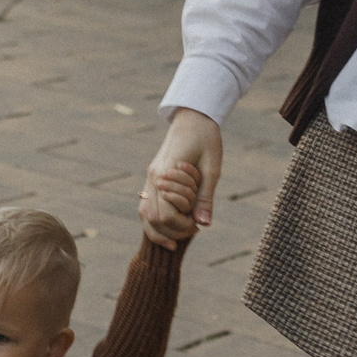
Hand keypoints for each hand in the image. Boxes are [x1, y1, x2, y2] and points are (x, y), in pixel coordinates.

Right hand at [141, 109, 222, 236]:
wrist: (194, 118)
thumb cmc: (206, 140)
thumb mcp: (212, 169)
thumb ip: (205, 197)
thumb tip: (204, 224)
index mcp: (167, 174)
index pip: (167, 214)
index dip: (183, 226)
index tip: (199, 225)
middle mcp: (154, 177)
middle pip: (152, 218)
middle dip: (172, 230)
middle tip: (193, 229)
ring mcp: (150, 178)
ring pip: (144, 214)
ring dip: (158, 229)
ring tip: (177, 238)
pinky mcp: (153, 177)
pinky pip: (146, 205)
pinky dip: (154, 220)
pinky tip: (170, 225)